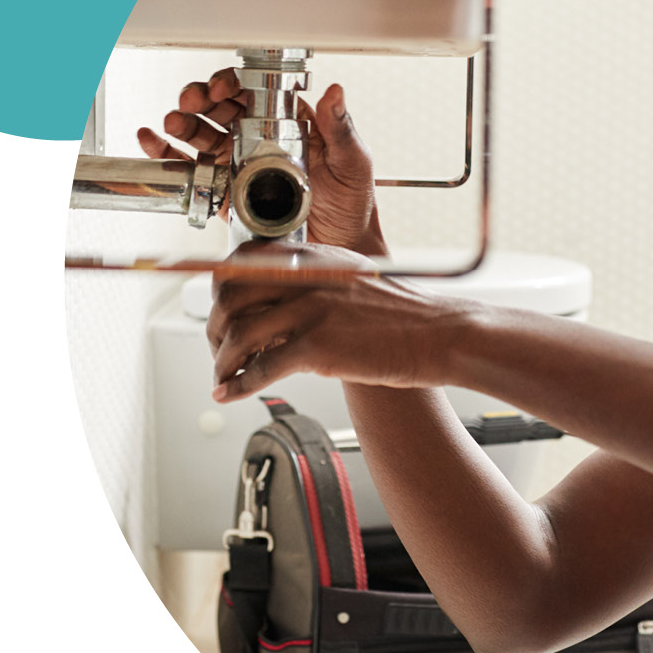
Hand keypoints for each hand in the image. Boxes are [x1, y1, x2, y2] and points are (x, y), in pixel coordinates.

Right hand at [136, 69, 385, 253]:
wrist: (342, 249)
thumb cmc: (352, 204)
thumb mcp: (353, 162)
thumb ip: (341, 128)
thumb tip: (335, 91)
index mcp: (288, 124)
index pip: (254, 93)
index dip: (233, 84)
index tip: (224, 87)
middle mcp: (260, 140)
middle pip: (220, 109)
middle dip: (201, 99)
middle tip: (192, 100)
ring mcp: (240, 165)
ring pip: (202, 135)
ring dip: (183, 123)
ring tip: (174, 122)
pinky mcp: (226, 193)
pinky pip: (193, 171)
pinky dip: (169, 155)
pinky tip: (154, 142)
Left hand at [207, 242, 474, 400]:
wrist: (440, 334)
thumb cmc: (403, 315)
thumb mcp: (351, 279)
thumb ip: (313, 282)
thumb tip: (277, 303)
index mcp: (311, 258)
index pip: (242, 260)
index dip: (220, 288)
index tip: (217, 309)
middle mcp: (305, 278)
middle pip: (230, 295)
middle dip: (212, 326)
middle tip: (216, 347)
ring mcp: (309, 311)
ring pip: (238, 334)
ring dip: (221, 361)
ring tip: (222, 376)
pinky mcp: (317, 347)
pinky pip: (261, 368)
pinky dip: (239, 385)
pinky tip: (231, 394)